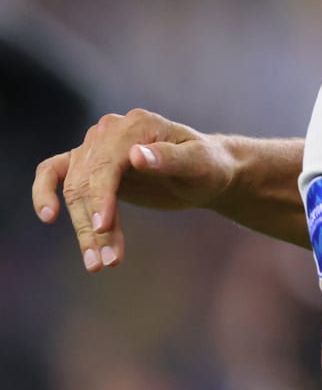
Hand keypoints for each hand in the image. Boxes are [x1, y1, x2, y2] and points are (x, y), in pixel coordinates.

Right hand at [32, 109, 238, 271]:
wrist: (208, 171)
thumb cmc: (209, 166)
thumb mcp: (200, 164)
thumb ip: (171, 158)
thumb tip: (137, 155)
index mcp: (137, 125)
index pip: (108, 164)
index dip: (102, 197)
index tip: (103, 228)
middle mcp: (111, 131)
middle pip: (87, 182)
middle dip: (93, 226)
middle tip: (105, 263)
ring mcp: (97, 147)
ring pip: (73, 188)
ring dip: (83, 229)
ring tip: (98, 264)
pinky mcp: (90, 165)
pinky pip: (53, 172)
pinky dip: (44, 192)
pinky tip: (48, 216)